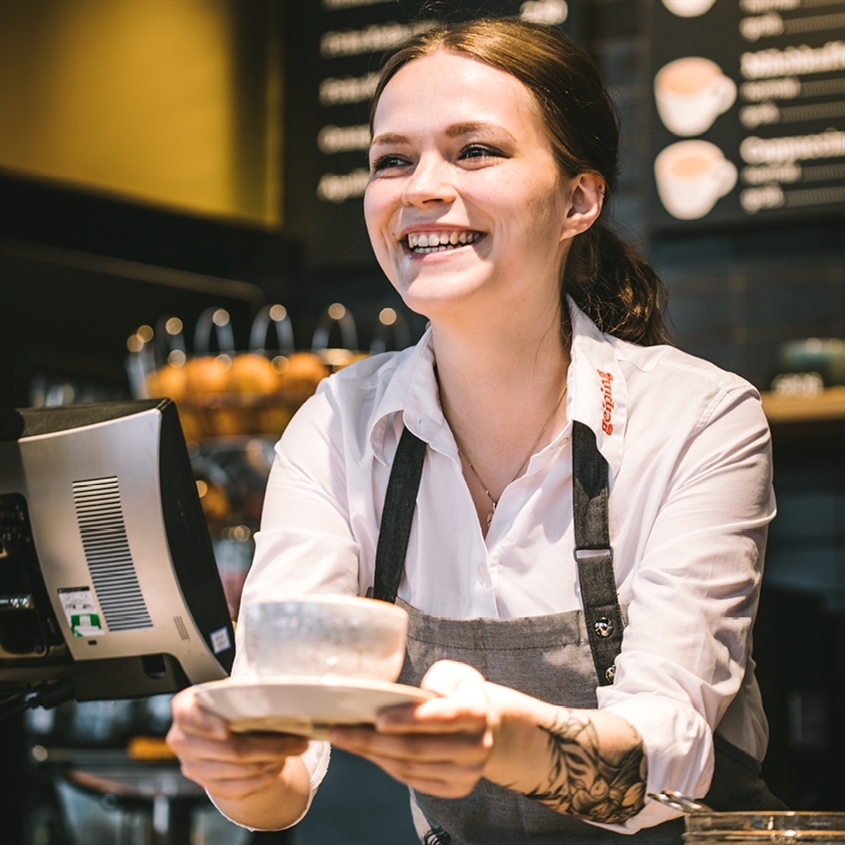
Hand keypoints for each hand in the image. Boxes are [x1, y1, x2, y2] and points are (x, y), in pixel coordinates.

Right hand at [167, 686, 308, 802]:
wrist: (220, 728)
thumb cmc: (226, 703)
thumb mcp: (230, 690)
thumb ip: (240, 691)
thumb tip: (271, 693)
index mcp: (184, 709)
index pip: (188, 716)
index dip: (207, 724)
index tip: (227, 729)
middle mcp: (183, 739)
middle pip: (228, 748)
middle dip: (268, 746)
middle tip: (296, 740)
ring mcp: (193, 766)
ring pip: (238, 770)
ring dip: (271, 761)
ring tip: (293, 750)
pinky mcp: (208, 785)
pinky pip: (238, 788)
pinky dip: (263, 777)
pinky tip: (278, 765)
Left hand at [329, 660, 497, 797]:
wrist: (487, 726)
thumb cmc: (459, 693)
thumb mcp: (454, 673)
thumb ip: (436, 678)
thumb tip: (408, 697)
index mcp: (477, 711)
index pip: (440, 717)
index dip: (408, 719)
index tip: (377, 718)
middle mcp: (476, 746)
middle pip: (418, 748)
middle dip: (373, 740)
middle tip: (340, 731)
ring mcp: (467, 773)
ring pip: (411, 767)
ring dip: (373, 755)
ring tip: (345, 741)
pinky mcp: (456, 789)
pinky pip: (413, 780)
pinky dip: (386, 767)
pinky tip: (366, 753)